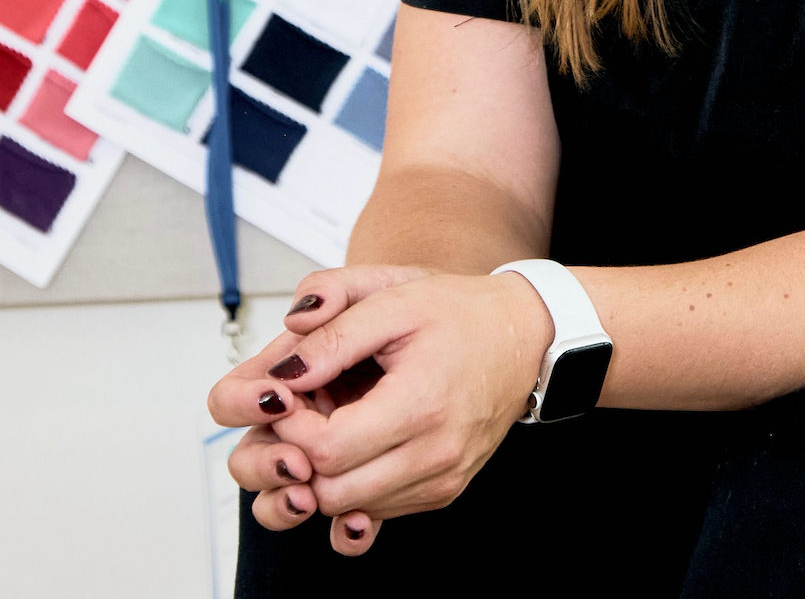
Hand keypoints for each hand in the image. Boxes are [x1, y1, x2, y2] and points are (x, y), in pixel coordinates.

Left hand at [211, 264, 553, 555]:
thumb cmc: (460, 313)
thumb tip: (280, 373)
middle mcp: (435, 454)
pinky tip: (356, 439)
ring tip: (331, 419)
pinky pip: (376, 507)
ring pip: (347, 507)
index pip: (324, 450)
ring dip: (322, 472)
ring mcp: (441, 480)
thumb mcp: (391, 297)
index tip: (289, 392)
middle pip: (329, 491)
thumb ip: (331, 332)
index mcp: (421, 404)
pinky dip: (352, 481)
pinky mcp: (443, 491)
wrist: (524, 335)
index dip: (289, 425)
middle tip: (302, 409)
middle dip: (297, 454)